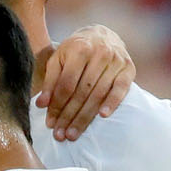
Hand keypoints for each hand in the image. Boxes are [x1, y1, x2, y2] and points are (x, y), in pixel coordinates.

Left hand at [35, 25, 134, 140]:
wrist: (102, 35)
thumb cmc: (75, 50)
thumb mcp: (58, 60)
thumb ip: (49, 81)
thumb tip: (41, 104)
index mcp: (79, 50)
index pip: (66, 84)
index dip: (57, 105)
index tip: (50, 123)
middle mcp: (100, 53)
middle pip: (82, 92)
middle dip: (69, 116)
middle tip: (61, 135)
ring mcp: (116, 61)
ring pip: (98, 94)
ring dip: (85, 117)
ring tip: (73, 134)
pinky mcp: (129, 68)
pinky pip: (121, 89)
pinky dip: (113, 102)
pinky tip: (103, 116)